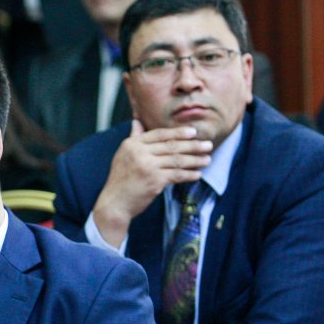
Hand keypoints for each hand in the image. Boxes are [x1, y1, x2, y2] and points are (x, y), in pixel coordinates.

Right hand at [92, 120, 212, 247]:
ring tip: (207, 159)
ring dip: (195, 160)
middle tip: (208, 144)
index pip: (159, 134)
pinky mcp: (155, 181)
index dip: (178, 133)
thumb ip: (133, 138)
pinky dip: (189, 174)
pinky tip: (198, 174)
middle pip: (171, 146)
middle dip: (192, 145)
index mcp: (132, 144)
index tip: (193, 132)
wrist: (115, 203)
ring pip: (177, 160)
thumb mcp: (123, 155)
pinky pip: (177, 175)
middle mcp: (139, 153)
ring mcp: (147, 166)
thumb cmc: (121, 180)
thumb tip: (137, 120)